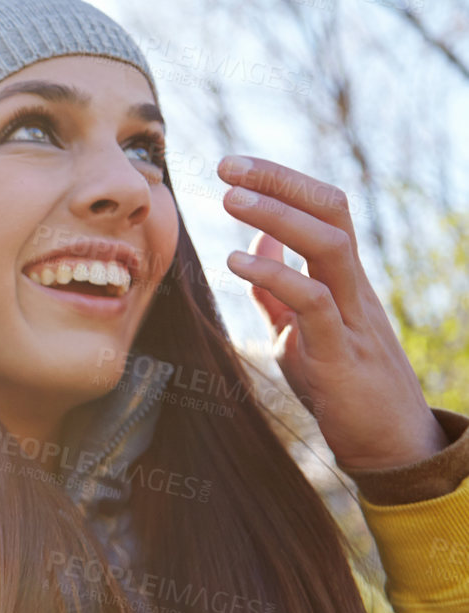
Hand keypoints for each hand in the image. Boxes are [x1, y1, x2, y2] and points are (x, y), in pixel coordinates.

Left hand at [218, 154, 444, 470]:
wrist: (388, 444)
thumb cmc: (343, 386)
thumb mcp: (301, 328)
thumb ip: (279, 287)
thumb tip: (255, 242)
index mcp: (344, 279)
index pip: (324, 209)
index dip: (282, 182)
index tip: (234, 166)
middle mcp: (354, 288)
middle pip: (332, 211)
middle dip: (280, 181)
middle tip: (227, 166)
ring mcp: (351, 318)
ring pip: (329, 246)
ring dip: (277, 216)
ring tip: (229, 200)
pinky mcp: (339, 355)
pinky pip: (314, 302)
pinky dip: (276, 276)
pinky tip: (235, 262)